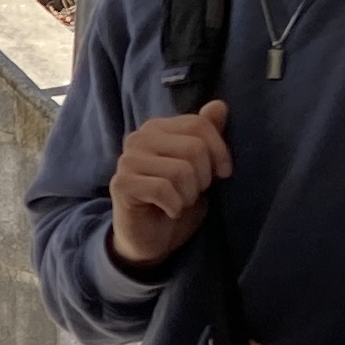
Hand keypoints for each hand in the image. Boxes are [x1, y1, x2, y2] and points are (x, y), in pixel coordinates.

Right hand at [107, 103, 231, 271]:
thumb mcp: (202, 167)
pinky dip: (175, 206)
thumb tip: (219, 105)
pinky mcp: (121, 184)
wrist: (153, 239)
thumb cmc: (178, 199)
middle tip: (193, 192)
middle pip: (194, 148)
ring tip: (180, 201)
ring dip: (189, 195)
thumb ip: (207, 135)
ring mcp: (127, 160)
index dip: (220, 151)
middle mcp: (139, 138)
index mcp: (158, 127)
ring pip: (181, 171)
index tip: (223, 173)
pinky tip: (169, 210)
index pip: (199, 125)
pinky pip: (163, 190)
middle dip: (203, 178)